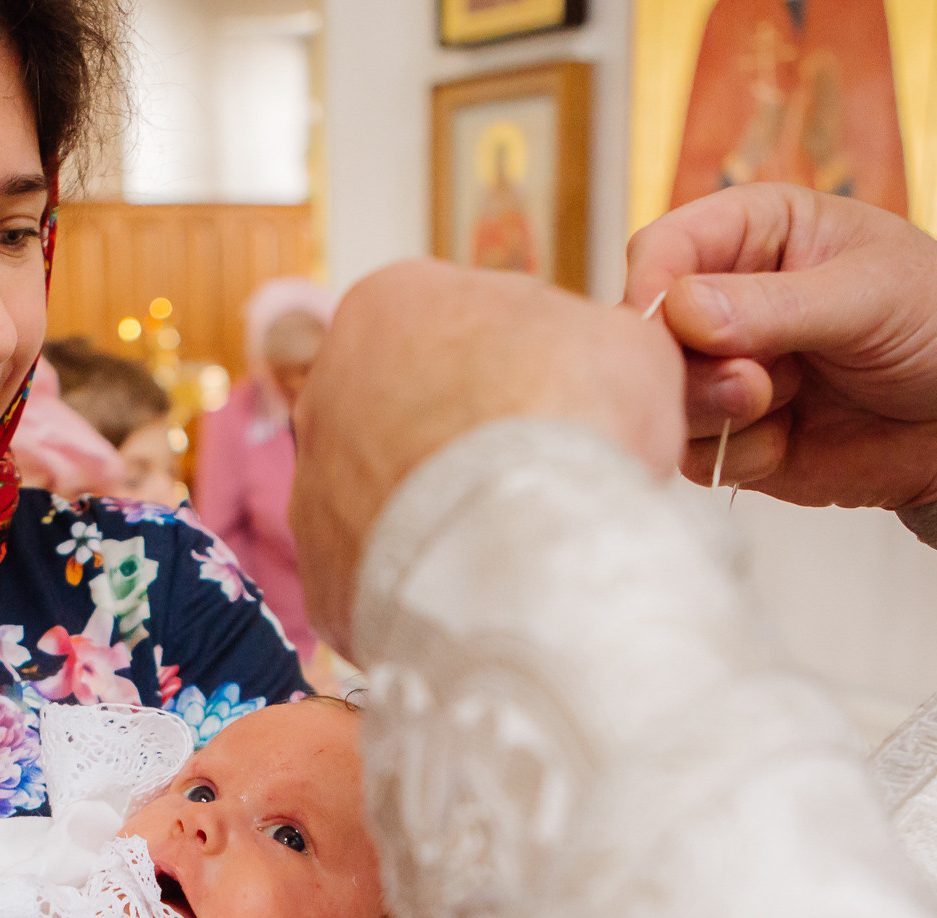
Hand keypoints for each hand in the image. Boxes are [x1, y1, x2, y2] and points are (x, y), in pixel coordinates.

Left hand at [291, 260, 685, 657]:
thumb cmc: (573, 420)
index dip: (523, 367)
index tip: (563, 406)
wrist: (525, 546)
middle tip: (536, 478)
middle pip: (411, 410)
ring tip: (510, 547)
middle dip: (466, 440)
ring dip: (442, 515)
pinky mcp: (322, 576)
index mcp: (391, 302)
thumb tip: (588, 360)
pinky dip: (425, 585)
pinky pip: (380, 576)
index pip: (459, 326)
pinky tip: (477, 595)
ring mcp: (314, 487)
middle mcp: (328, 388)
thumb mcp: (622, 339)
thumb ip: (590, 338)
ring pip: (388, 497)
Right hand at [623, 185, 936, 510]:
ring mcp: (731, 374)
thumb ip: (775, 305)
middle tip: (750, 381)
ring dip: (710, 411)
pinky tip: (789, 444)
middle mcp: (730, 303)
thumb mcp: (871, 296)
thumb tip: (681, 311)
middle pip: (649, 333)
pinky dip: (738, 455)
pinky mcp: (740, 438)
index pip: (667, 248)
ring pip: (666, 399)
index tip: (667, 324)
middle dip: (686, 364)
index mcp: (758, 234)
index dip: (652, 285)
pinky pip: (698, 455)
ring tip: (774, 405)